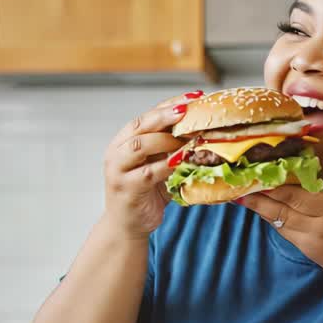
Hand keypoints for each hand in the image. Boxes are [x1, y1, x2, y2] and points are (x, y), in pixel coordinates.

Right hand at [100, 92, 200, 238]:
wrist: (127, 225)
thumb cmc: (146, 193)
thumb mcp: (158, 164)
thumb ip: (172, 148)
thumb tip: (205, 128)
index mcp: (124, 140)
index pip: (147, 115)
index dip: (170, 104)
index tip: (194, 97)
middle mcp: (116, 151)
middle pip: (140, 125)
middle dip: (166, 115)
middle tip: (189, 110)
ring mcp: (118, 170)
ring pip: (140, 145)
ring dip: (167, 139)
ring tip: (188, 137)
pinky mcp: (126, 188)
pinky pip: (149, 172)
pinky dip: (168, 165)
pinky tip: (183, 161)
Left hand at [239, 146, 322, 287]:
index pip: (293, 195)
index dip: (271, 185)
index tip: (255, 172)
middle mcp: (317, 227)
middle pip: (278, 210)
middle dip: (256, 198)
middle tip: (236, 185)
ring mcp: (311, 243)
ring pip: (277, 223)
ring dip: (260, 209)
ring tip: (243, 195)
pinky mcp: (308, 253)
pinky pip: (286, 234)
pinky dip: (273, 220)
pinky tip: (264, 210)